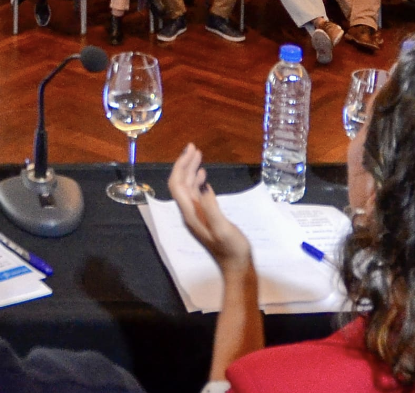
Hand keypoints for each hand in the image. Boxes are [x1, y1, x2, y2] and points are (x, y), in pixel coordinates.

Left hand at [166, 144, 253, 274]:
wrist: (236, 267)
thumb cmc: (232, 249)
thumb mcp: (223, 228)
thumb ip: (211, 208)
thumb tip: (203, 186)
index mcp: (190, 214)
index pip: (177, 185)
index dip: (181, 165)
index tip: (191, 150)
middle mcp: (189, 213)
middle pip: (180, 184)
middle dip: (184, 164)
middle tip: (194, 147)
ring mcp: (196, 216)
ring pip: (187, 188)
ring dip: (190, 171)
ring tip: (198, 156)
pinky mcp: (204, 217)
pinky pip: (195, 195)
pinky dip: (197, 182)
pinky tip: (203, 176)